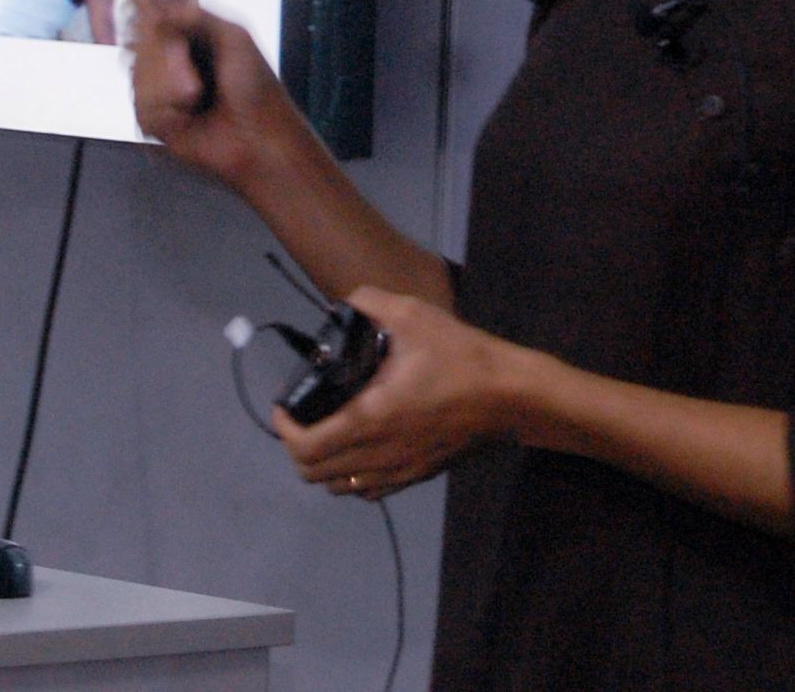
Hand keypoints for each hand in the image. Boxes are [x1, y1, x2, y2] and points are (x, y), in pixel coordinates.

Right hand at [130, 0, 291, 185]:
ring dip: (169, 81)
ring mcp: (158, 89)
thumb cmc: (255, 88)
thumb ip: (193, 14)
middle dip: (166, 51)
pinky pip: (140, 101)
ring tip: (197, 95)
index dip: (147, 15)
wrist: (258, 136)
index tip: (154, 15)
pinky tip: (187, 113)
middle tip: (193, 66)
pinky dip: (166, 106)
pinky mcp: (152, 119)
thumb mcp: (233, 36)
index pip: (149, 14)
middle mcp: (169, 61)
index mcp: (189, 37)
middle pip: (137, 40)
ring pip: (137, 71)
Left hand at [276, 288, 516, 502]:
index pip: (305, 447)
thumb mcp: (413, 315)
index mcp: (368, 419)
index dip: (284, 430)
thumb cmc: (460, 357)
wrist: (510, 396)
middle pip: (315, 474)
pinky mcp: (417, 477)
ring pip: (341, 487)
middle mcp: (377, 455)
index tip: (285, 406)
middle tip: (303, 417)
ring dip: (324, 465)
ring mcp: (398, 472)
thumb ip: (369, 303)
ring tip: (328, 432)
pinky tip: (361, 450)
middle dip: (298, 447)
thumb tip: (343, 306)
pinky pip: (370, 491)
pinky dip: (353, 477)